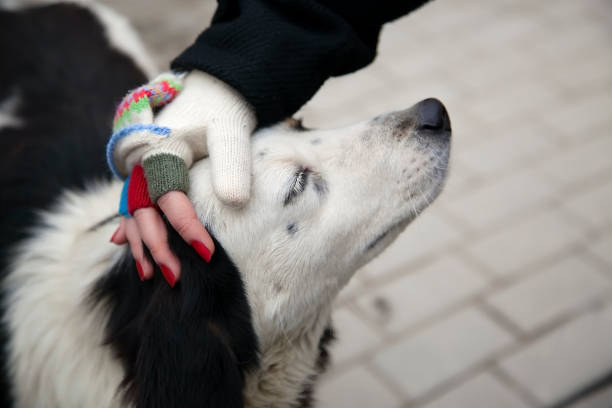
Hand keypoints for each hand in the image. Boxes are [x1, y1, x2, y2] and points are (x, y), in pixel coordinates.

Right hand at [107, 71, 255, 285]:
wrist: (213, 90)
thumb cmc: (223, 111)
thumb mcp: (232, 131)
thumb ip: (233, 163)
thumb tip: (235, 203)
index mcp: (160, 148)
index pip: (169, 196)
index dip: (186, 226)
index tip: (207, 253)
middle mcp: (143, 159)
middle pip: (142, 208)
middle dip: (157, 245)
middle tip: (175, 276)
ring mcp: (140, 166)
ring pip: (132, 210)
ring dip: (140, 242)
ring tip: (150, 274)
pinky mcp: (145, 172)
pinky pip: (132, 202)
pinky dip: (130, 225)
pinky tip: (124, 245)